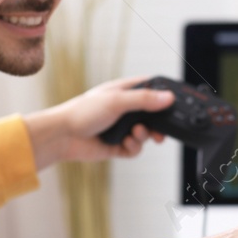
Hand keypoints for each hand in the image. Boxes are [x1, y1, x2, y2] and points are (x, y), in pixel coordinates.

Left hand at [23, 74, 173, 170]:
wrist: (62, 137)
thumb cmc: (83, 112)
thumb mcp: (117, 101)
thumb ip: (144, 100)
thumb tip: (168, 98)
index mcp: (124, 92)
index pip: (151, 89)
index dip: (164, 94)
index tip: (174, 103)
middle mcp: (124, 109)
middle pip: (152, 115)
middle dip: (158, 124)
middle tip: (162, 130)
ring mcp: (121, 128)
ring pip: (146, 134)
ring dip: (144, 136)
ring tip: (135, 135)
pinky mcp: (117, 145)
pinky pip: (135, 149)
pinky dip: (134, 148)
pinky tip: (125, 144)